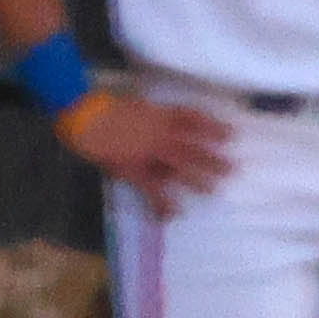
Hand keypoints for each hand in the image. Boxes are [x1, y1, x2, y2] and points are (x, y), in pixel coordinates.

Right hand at [57, 83, 234, 202]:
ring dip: (197, 177)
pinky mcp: (134, 169)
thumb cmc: (104, 106)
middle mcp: (160, 133)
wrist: (85, 116)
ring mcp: (148, 152)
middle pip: (192, 146)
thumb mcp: (133, 104)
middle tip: (233, 169)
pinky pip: (151, 188)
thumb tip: (155, 115)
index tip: (231, 134)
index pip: (192, 120)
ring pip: (179, 165)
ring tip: (213, 189)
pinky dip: (162, 201)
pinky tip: (172, 213)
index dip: (212, 127)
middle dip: (212, 157)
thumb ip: (147, 112)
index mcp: (159, 115)